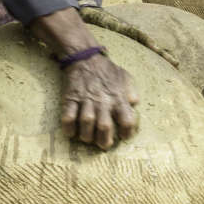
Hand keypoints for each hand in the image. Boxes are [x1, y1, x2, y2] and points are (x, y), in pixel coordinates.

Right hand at [30, 6, 140, 148]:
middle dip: (104, 139)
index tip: (125, 137)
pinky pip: (68, 116)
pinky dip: (68, 127)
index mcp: (117, 97)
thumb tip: (135, 103)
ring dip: (86, 135)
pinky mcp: (71, 98)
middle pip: (104, 126)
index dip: (127, 131)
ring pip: (86, 123)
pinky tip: (71, 133)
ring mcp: (85, 100)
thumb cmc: (106, 69)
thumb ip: (131, 90)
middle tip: (104, 146)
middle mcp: (102, 101)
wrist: (84, 57)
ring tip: (88, 139)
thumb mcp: (124, 76)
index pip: (127, 119)